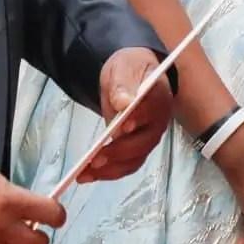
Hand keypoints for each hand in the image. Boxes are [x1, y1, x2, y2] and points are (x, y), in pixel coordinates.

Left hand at [81, 48, 177, 183]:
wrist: (131, 76)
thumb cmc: (129, 70)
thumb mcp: (123, 68)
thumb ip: (123, 83)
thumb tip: (123, 103)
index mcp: (159, 96)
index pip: (152, 109)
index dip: (139, 119)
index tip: (123, 126)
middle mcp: (158, 122)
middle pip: (144, 142)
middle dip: (119, 152)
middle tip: (95, 159)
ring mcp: (149, 137)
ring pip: (134, 159)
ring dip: (110, 169)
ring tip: (84, 174)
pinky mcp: (138, 148)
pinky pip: (126, 164)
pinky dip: (108, 172)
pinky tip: (87, 175)